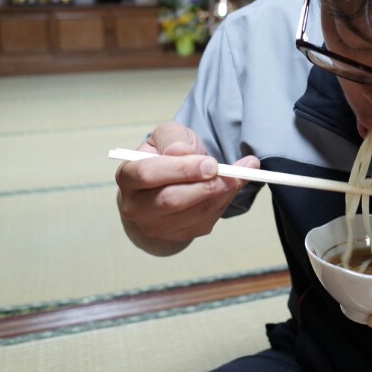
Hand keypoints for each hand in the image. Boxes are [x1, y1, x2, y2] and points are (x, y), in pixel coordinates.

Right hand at [115, 121, 259, 254]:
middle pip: (171, 200)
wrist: (162, 187)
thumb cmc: (164, 157)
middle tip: (231, 173)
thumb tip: (183, 153)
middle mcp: (136, 207)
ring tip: (244, 172)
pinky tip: (236, 184)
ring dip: (224, 193)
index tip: (210, 163)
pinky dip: (227, 201)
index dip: (181, 169)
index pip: (148, 174)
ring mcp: (157, 226)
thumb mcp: (166, 137)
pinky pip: (208, 220)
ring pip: (195, 214)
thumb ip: (173, 139)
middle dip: (206, 186)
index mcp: (128, 177)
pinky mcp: (180, 235)